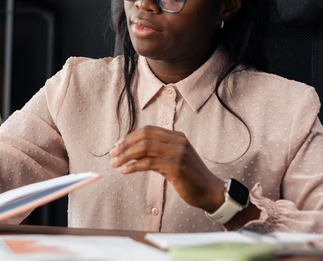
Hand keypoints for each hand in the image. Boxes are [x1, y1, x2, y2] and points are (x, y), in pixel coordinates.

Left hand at [110, 126, 224, 212]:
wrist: (210, 191)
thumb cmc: (190, 177)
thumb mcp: (173, 159)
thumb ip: (157, 153)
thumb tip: (133, 152)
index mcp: (177, 136)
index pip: (148, 130)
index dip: (130, 137)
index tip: (118, 146)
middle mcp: (178, 141)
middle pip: (144, 135)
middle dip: (125, 144)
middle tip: (112, 153)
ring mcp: (177, 153)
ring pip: (144, 148)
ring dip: (126, 155)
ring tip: (115, 164)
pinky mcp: (176, 167)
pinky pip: (148, 163)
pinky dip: (133, 166)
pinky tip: (124, 171)